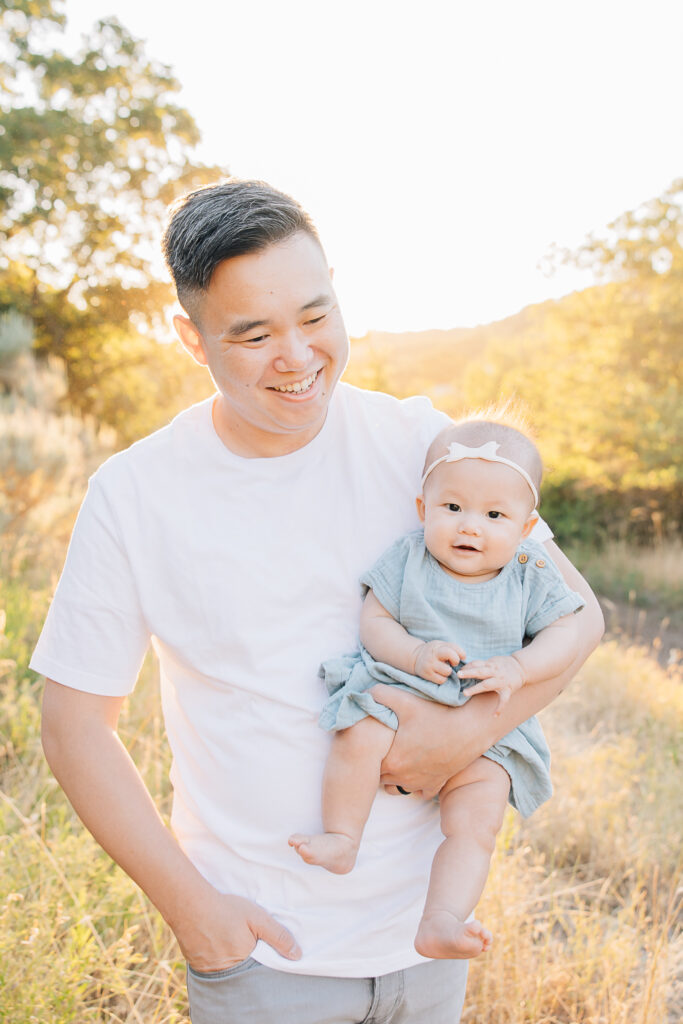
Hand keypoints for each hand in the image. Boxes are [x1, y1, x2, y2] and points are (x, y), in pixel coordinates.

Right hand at [174, 889, 300, 972]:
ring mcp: (210, 970)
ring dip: (232, 959)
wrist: (189, 904)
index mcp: (244, 962)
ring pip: (228, 970)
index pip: (261, 971)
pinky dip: (217, 957)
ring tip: (230, 939)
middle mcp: (227, 972)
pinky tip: (217, 940)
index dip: (264, 960)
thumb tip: (297, 955)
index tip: (263, 947)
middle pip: (244, 971)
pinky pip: (213, 966)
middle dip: (248, 960)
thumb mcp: (257, 918)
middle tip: (243, 941)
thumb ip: (278, 936)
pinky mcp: (197, 965)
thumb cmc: (225, 909)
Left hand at [374, 685, 471, 798]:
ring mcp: (420, 784)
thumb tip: (362, 694)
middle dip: (377, 765)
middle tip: (381, 748)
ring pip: (396, 788)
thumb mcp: (405, 700)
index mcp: (392, 761)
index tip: (370, 742)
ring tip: (396, 759)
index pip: (367, 765)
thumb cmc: (437, 714)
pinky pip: (419, 792)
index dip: (366, 753)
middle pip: (379, 777)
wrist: (469, 730)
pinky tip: (415, 768)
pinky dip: (415, 784)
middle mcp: (403, 778)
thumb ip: (379, 694)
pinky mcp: (435, 785)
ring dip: (393, 777)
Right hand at [413, 640, 465, 682]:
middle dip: (455, 661)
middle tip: (452, 663)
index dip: (461, 653)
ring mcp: (429, 665)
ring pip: (448, 671)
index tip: (460, 656)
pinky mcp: (427, 675)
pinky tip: (439, 674)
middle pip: (453, 658)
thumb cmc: (433, 652)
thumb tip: (464, 657)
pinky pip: (442, 680)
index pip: (454, 648)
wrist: (415, 658)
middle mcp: (433, 655)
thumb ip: (452, 648)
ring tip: (443, 668)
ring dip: (448, 671)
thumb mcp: (441, 645)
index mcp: (438, 646)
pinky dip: (443, 678)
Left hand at [458, 655, 525, 714]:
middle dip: (469, 673)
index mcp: (491, 664)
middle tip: (458, 675)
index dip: (467, 666)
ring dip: (476, 688)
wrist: (522, 668)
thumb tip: (466, 667)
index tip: (458, 670)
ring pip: (487, 684)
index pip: (477, 664)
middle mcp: (495, 672)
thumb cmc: (504, 665)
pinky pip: (504, 700)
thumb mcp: (493, 661)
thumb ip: (481, 665)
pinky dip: (499, 708)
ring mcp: (501, 681)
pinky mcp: (508, 690)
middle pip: (480, 672)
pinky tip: (494, 715)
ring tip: (465, 692)